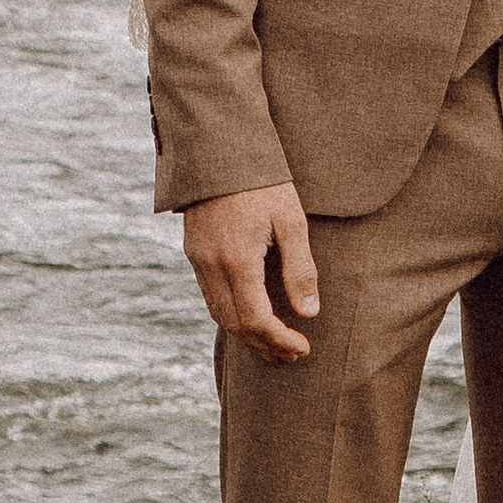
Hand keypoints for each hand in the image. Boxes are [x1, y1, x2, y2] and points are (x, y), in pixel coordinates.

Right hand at [182, 183, 319, 362]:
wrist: (219, 148)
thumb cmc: (263, 182)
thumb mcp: (290, 221)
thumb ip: (300, 269)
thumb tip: (308, 312)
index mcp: (237, 261)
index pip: (256, 320)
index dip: (280, 340)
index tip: (303, 347)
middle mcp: (212, 266)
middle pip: (235, 325)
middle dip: (264, 345)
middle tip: (292, 354)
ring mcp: (198, 260)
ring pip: (219, 313)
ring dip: (246, 334)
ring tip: (273, 344)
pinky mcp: (194, 251)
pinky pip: (210, 296)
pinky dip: (231, 314)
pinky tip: (250, 315)